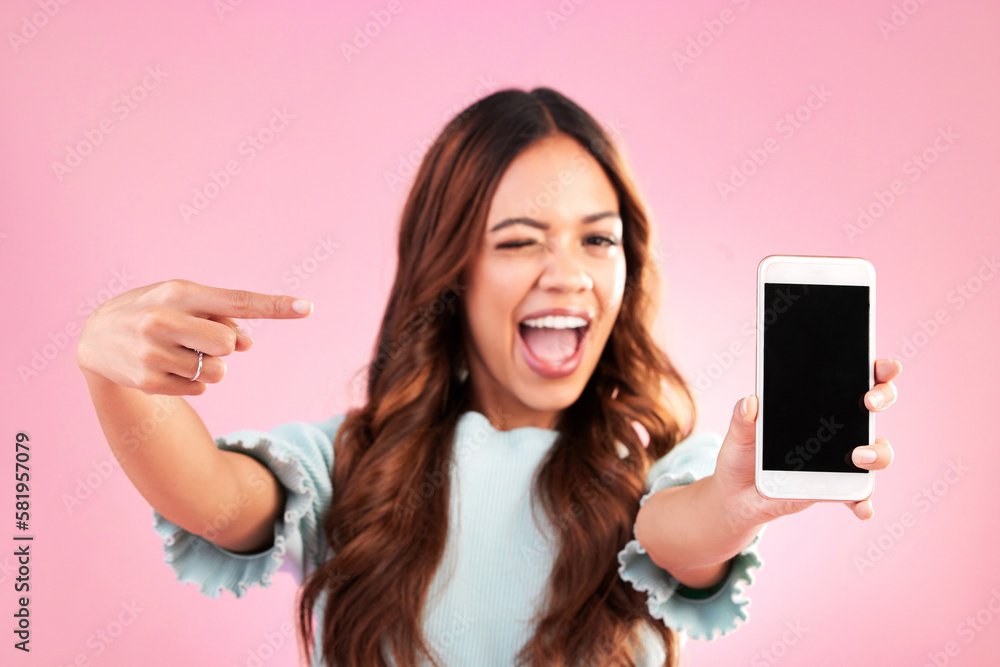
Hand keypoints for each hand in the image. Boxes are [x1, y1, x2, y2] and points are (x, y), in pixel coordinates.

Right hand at [76, 279, 312, 395]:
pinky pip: (201, 388)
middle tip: (201, 339)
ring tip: (180, 352)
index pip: (237, 300)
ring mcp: (153, 352)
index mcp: (179, 292)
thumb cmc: (155, 311)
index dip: (275, 305)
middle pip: (230, 344)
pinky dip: (194, 381)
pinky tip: (168, 368)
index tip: (308, 308)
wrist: (96, 338)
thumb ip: (221, 316)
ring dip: (210, 365)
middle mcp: (163, 319)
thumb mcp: (183, 301)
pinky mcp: (148, 381)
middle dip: (225, 346)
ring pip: (219, 371)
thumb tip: (248, 345)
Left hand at [711, 359, 900, 525]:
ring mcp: (840, 459)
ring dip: (878, 452)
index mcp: (815, 405)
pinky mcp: (835, 488)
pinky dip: (864, 502)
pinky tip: (862, 508)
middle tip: (869, 402)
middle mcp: (836, 428)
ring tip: (858, 457)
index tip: (886, 367)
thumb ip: (742, 418)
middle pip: (874, 406)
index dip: (876, 370)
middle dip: (883, 397)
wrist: (737, 494)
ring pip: (877, 451)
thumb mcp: (738, 433)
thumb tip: (750, 401)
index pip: (853, 379)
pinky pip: (858, 494)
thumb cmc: (743, 454)